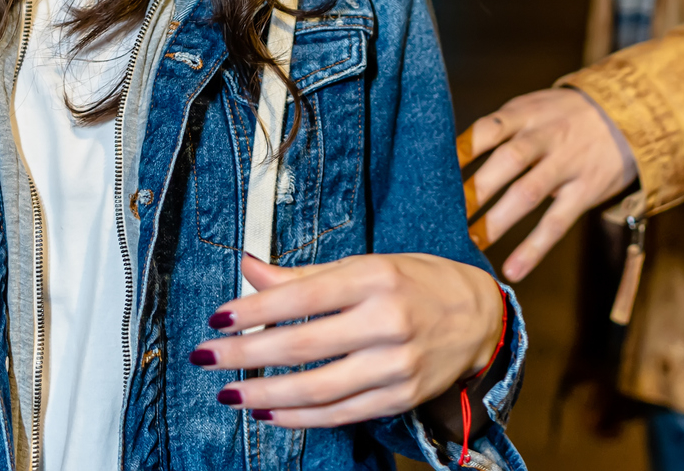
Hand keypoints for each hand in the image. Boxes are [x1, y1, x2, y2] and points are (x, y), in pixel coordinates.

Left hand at [190, 253, 502, 427]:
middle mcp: (387, 322)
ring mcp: (396, 365)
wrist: (479, 316)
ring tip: (229, 393)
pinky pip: (340, 414)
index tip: (216, 319)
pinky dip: (299, 417)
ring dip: (264, 394)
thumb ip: (304, 276)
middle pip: (302, 347)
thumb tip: (248, 268)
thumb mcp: (365, 265)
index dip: (254, 311)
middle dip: (244, 355)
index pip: (301, 298)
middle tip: (205, 358)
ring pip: (317, 389)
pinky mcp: (401, 397)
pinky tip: (269, 411)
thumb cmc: (415, 281)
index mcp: (375, 278)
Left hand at [458, 87, 637, 281]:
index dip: (459, 151)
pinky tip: (513, 270)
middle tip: (441, 217)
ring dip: (496, 221)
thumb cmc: (563, 115)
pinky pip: (558, 222)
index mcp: (525, 114)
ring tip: (468, 244)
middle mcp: (545, 136)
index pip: (487, 129)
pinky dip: (534, 248)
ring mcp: (567, 164)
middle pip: (506, 162)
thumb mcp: (532, 107)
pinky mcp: (585, 190)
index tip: (430, 175)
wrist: (629, 112)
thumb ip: (499, 129)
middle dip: (473, 191)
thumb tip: (449, 158)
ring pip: (528, 193)